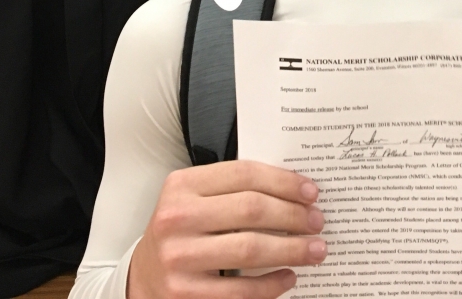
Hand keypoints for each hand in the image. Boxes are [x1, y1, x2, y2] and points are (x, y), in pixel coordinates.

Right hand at [128, 160, 326, 298]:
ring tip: (316, 249)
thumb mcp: (195, 198)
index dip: (283, 182)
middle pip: (251, 210)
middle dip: (293, 215)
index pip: (243, 174)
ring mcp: (179, 258)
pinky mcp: (186, 294)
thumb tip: (294, 192)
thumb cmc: (182, 230)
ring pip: (251, 250)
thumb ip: (233, 189)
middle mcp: (177, 218)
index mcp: (182, 185)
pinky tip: (289, 277)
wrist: (144, 276)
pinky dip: (272, 284)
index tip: (310, 192)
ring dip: (292, 250)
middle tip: (317, 221)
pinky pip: (241, 291)